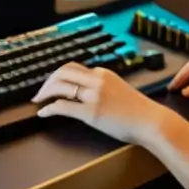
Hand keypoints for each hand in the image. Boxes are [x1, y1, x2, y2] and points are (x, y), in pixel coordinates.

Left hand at [32, 63, 169, 145]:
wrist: (150, 121)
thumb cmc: (137, 110)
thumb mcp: (118, 89)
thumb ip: (102, 86)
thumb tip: (84, 93)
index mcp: (103, 73)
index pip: (73, 67)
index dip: (57, 75)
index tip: (50, 83)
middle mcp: (97, 79)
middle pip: (62, 72)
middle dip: (47, 82)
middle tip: (39, 93)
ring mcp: (94, 95)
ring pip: (60, 86)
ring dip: (45, 93)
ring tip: (38, 101)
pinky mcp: (91, 112)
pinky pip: (62, 106)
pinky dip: (49, 108)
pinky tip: (43, 113)